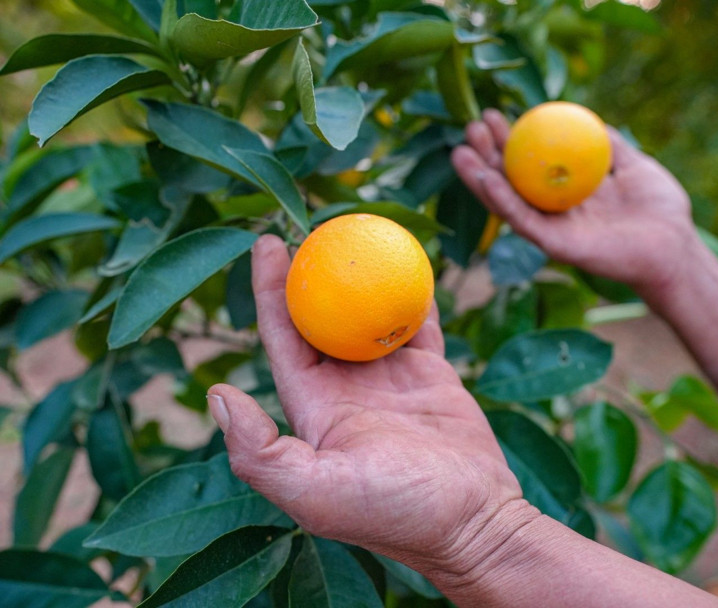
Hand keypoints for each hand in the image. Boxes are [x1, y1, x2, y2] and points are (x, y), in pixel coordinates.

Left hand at [207, 235, 523, 573]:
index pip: (281, 335)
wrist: (473, 523)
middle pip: (318, 315)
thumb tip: (215, 393)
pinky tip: (408, 260)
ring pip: (364, 313)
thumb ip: (261, 452)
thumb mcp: (318, 493)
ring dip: (357, 275)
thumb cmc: (398, 512)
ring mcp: (388, 380)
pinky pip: (416, 321)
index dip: (269, 289)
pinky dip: (411, 292)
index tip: (266, 243)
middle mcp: (344, 388)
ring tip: (356, 230)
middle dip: (309, 271)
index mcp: (313, 406)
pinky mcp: (429, 375)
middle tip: (312, 224)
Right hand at [451, 109, 695, 293]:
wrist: (675, 246)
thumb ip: (612, 145)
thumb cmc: (661, 209)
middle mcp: (553, 210)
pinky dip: (501, 199)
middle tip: (472, 125)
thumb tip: (591, 119)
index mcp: (567, 191)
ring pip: (506, 201)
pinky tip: (485, 178)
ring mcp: (551, 228)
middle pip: (510, 179)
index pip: (530, 162)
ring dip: (480, 176)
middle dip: (487, 153)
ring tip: (461, 150)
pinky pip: (522, 220)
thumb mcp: (635, 166)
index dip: (510, 139)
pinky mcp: (553, 245)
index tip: (497, 113)